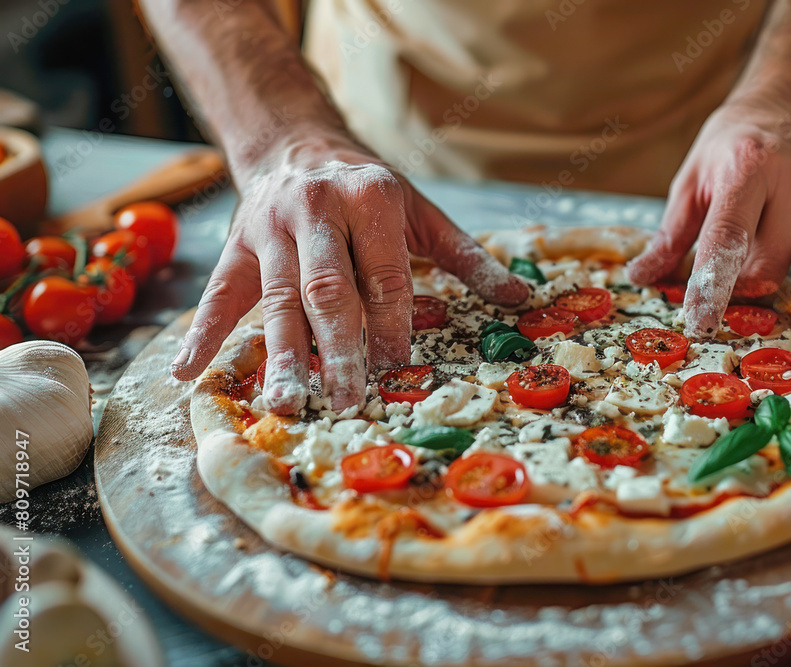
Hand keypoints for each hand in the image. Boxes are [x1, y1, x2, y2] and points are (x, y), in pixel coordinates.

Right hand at [171, 131, 527, 412]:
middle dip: (337, 348)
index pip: (384, 274)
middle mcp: (316, 212)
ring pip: (276, 300)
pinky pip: (216, 295)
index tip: (397, 368)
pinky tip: (187, 373)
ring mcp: (269, 230)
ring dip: (280, 355)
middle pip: (328, 290)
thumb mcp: (422, 214)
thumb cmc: (370, 193)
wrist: (298, 146)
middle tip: (345, 398)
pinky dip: (202, 335)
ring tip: (286, 402)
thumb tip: (521, 298)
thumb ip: (468, 258)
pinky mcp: (235, 247)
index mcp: (370, 200)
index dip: (392, 323)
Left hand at [626, 91, 790, 365]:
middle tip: (731, 306)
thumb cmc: (733, 142)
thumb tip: (641, 277)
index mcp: (747, 170)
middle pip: (770, 263)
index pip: (727, 238)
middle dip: (746, 292)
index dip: (711, 284)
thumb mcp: (692, 178)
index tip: (700, 322)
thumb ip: (672, 233)